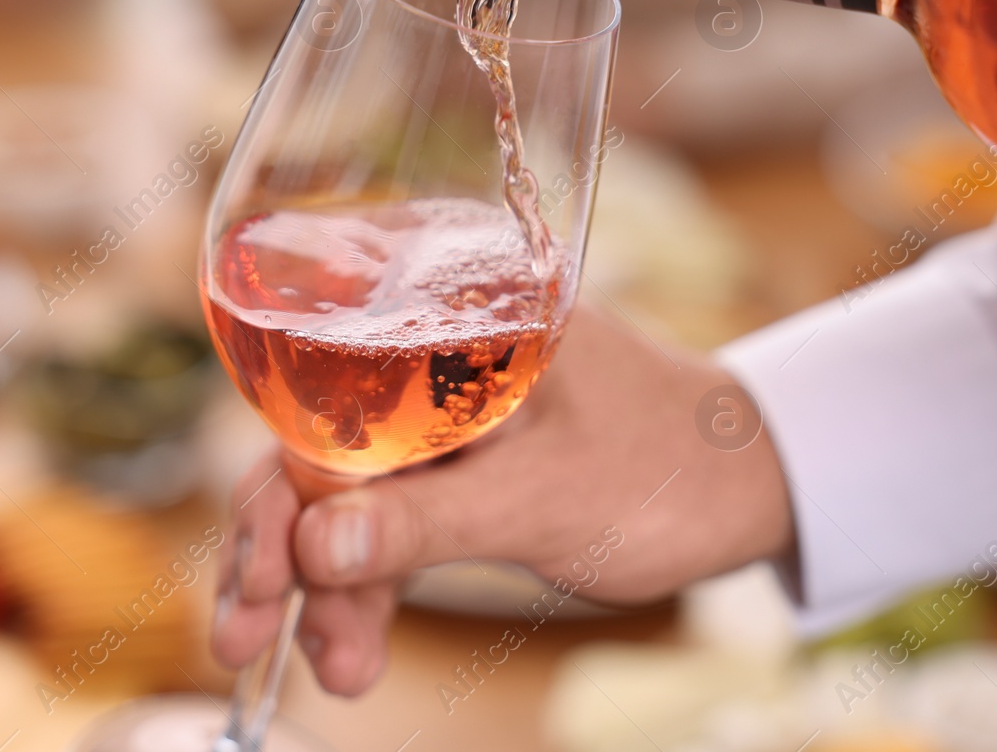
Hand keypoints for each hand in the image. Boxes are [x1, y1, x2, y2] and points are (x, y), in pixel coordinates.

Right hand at [210, 302, 794, 695]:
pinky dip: (373, 583)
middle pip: (322, 452)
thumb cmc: (666, 468)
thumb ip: (426, 522)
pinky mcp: (465, 467)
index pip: (326, 403)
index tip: (252, 586)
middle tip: (243, 640)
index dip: (277, 497)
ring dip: (330, 587)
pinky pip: (394, 521)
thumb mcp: (543, 501)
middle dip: (283, 552)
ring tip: (334, 671)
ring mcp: (446, 418)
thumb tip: (309, 551)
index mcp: (453, 325)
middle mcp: (435, 359)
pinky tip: (353, 649)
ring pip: (353, 497)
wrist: (753, 486)